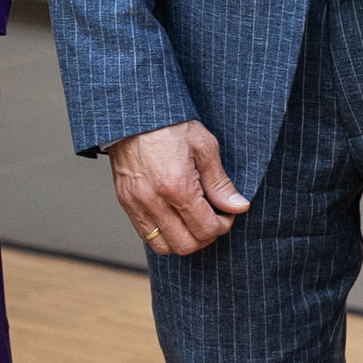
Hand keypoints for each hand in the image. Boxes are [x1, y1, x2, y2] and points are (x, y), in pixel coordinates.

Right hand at [111, 119, 248, 255]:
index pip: (206, 229)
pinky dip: (163, 234)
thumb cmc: (169, 126)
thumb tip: (237, 206)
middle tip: (211, 218)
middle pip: (186, 245)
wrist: (133, 116)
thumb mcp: (204, 147)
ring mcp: (136, 203)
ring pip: (163, 246)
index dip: (222, 225)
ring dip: (182, 239)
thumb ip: (220, 182)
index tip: (225, 212)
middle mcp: (153, 200)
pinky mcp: (125, 202)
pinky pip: (145, 234)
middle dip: (205, 236)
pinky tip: (173, 217)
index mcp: (176, 187)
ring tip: (191, 221)